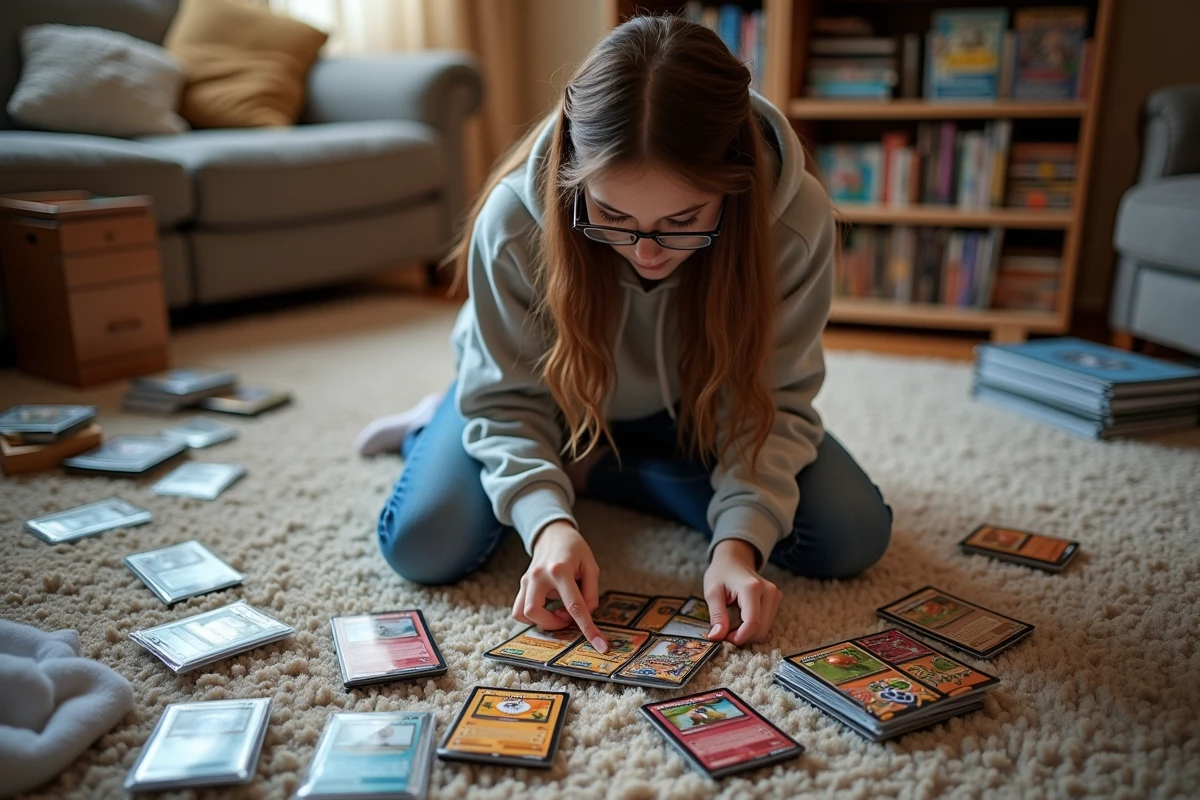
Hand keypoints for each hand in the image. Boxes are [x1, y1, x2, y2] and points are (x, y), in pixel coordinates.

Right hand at [513, 521, 607, 651]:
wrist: (552, 534)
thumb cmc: (574, 549)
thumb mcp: (591, 566)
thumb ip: (591, 593)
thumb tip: (586, 614)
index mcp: (560, 569)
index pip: (574, 606)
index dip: (588, 629)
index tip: (601, 646)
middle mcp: (538, 575)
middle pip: (535, 612)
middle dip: (553, 624)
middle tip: (567, 617)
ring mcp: (526, 580)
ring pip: (522, 613)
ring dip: (541, 620)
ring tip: (557, 611)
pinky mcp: (522, 584)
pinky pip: (519, 609)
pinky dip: (533, 615)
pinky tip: (547, 607)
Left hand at [703, 539, 782, 645]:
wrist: (734, 559)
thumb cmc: (721, 573)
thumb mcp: (712, 592)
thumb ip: (716, 615)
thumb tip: (717, 637)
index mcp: (752, 588)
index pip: (752, 622)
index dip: (739, 637)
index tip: (724, 639)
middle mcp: (769, 592)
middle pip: (761, 629)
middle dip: (743, 637)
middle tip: (725, 632)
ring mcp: (775, 596)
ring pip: (765, 629)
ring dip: (748, 633)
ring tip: (732, 624)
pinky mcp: (776, 600)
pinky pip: (766, 623)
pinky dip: (753, 628)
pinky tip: (741, 620)